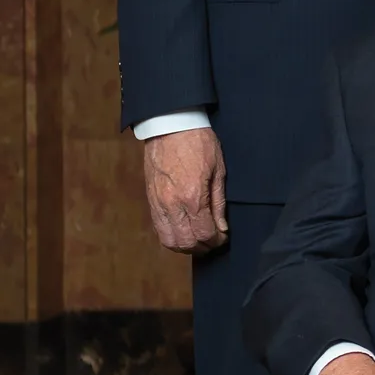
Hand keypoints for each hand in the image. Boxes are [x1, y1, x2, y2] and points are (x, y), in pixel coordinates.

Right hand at [141, 130, 227, 254]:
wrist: (169, 126)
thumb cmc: (199, 143)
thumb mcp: (218, 170)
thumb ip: (218, 202)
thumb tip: (222, 227)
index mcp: (192, 196)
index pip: (204, 233)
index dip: (217, 241)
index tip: (223, 237)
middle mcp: (172, 204)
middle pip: (186, 243)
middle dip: (203, 247)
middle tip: (214, 241)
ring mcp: (158, 204)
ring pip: (169, 240)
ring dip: (186, 246)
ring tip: (199, 239)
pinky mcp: (151, 201)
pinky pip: (159, 229)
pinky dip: (172, 237)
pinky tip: (184, 232)